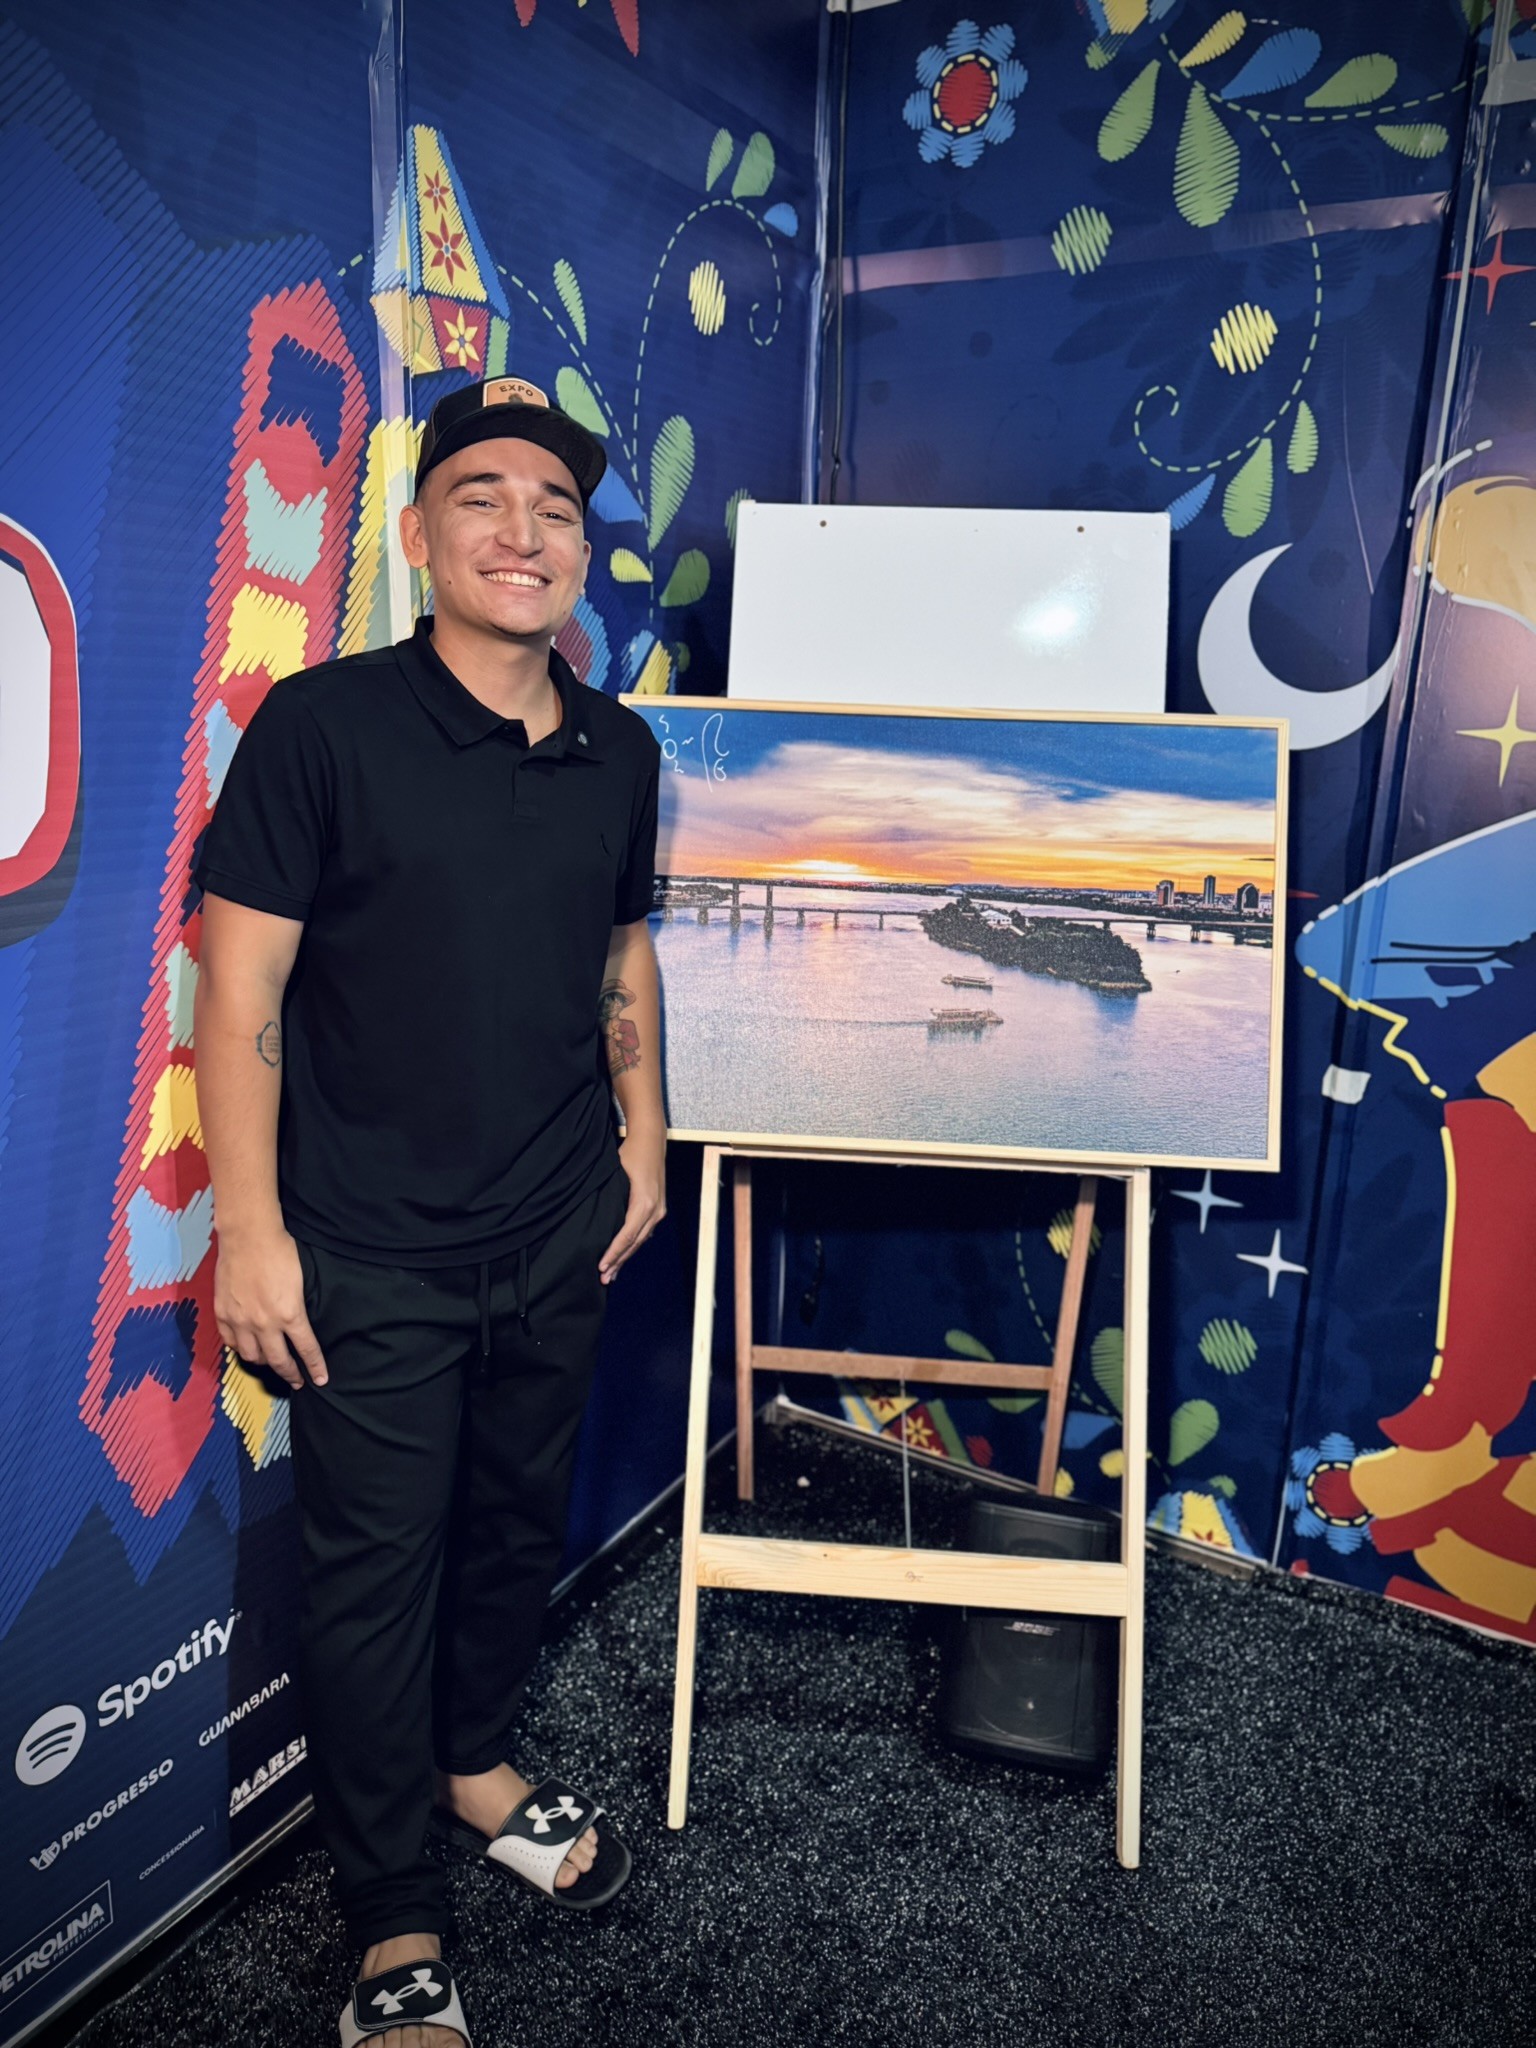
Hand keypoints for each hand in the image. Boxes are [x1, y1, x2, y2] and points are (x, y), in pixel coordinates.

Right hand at [213, 1229, 327, 1388]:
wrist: (248, 1236)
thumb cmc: (280, 1251)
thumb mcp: (301, 1282)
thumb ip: (297, 1309)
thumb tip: (298, 1325)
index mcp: (290, 1314)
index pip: (306, 1350)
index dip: (314, 1367)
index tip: (320, 1379)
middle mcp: (265, 1323)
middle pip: (278, 1361)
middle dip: (291, 1374)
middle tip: (298, 1381)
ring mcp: (240, 1321)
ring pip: (252, 1357)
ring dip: (264, 1362)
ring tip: (271, 1361)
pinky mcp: (223, 1314)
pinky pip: (231, 1342)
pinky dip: (240, 1348)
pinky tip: (247, 1346)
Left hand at [599, 1124, 665, 1284]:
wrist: (651, 1140)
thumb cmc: (630, 1154)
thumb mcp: (615, 1175)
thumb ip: (609, 1199)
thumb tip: (594, 1220)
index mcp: (643, 1204)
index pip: (626, 1236)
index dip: (613, 1253)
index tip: (601, 1266)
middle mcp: (655, 1210)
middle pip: (635, 1243)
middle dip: (619, 1262)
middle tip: (604, 1279)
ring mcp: (659, 1210)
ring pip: (640, 1240)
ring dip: (626, 1257)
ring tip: (612, 1273)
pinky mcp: (658, 1208)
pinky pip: (644, 1232)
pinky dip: (633, 1245)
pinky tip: (624, 1255)